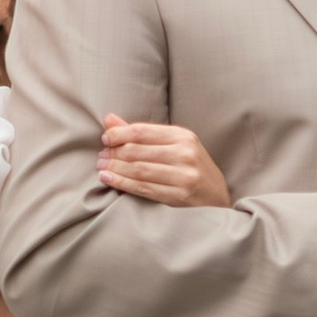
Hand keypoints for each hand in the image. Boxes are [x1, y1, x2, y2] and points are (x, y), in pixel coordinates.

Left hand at [96, 116, 230, 207]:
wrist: (216, 197)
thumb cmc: (190, 167)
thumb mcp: (173, 144)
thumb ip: (142, 133)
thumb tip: (109, 119)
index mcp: (183, 136)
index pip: (142, 131)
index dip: (119, 134)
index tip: (106, 138)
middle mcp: (184, 154)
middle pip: (137, 151)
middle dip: (114, 153)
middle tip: (100, 156)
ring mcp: (183, 176)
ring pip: (138, 170)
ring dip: (114, 168)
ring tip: (101, 167)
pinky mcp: (178, 196)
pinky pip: (143, 188)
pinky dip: (122, 183)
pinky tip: (109, 179)